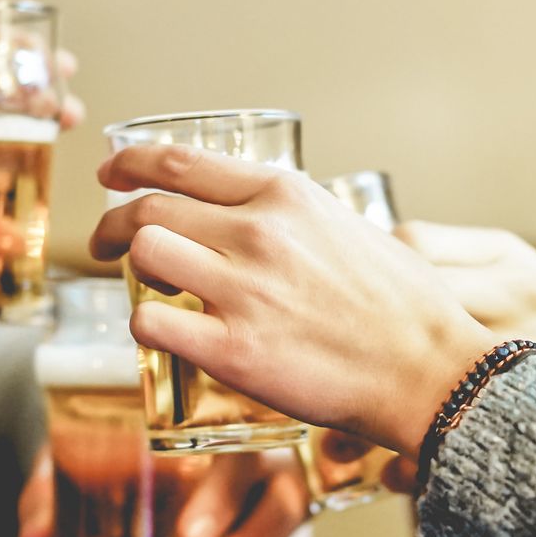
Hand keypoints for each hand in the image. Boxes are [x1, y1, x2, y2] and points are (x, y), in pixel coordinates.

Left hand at [90, 147, 494, 456]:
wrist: (429, 373)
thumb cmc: (403, 310)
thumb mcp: (350, 229)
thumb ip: (296, 219)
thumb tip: (258, 222)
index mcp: (287, 196)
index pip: (180, 163)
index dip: (130, 164)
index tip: (112, 172)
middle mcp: (259, 233)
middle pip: (147, 208)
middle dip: (112, 224)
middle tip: (106, 243)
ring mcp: (243, 291)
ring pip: (143, 252)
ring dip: (129, 269)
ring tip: (140, 288)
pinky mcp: (232, 351)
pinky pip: (150, 322)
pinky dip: (144, 325)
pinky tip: (162, 332)